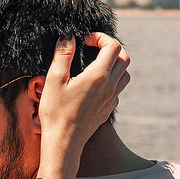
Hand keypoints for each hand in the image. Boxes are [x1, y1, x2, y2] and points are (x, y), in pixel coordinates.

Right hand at [37, 32, 129, 161]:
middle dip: (111, 48)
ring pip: (125, 74)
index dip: (101, 38)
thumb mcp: (54, 79)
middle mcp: (110, 86)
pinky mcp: (108, 109)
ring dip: (115, 64)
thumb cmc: (56, 111)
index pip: (114, 46)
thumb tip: (69, 36)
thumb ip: (63, 54)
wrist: (64, 142)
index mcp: (98, 76)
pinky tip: (94, 84)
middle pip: (125, 58)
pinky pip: (118, 89)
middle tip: (93, 49)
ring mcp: (111, 99)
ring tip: (95, 65)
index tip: (86, 41)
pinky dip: (111, 80)